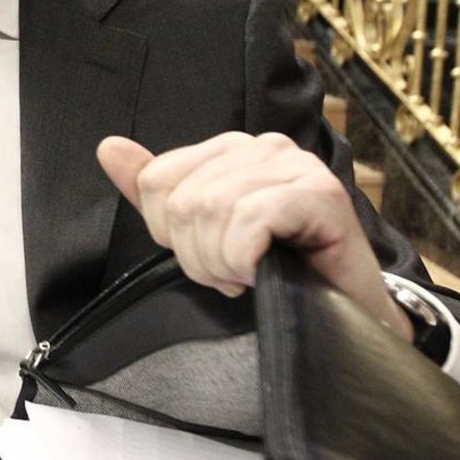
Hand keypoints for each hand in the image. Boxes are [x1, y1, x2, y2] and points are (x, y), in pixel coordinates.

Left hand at [97, 131, 412, 339]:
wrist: (350, 313)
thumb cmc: (281, 271)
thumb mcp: (205, 233)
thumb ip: (158, 192)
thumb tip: (109, 147)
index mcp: (230, 149)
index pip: (156, 182)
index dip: (173, 237)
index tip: (213, 258)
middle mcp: (263, 145)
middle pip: (182, 202)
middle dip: (199, 256)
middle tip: (235, 274)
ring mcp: (295, 164)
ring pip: (211, 209)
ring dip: (225, 262)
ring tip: (252, 274)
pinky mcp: (321, 192)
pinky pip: (250, 220)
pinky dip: (247, 257)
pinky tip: (266, 271)